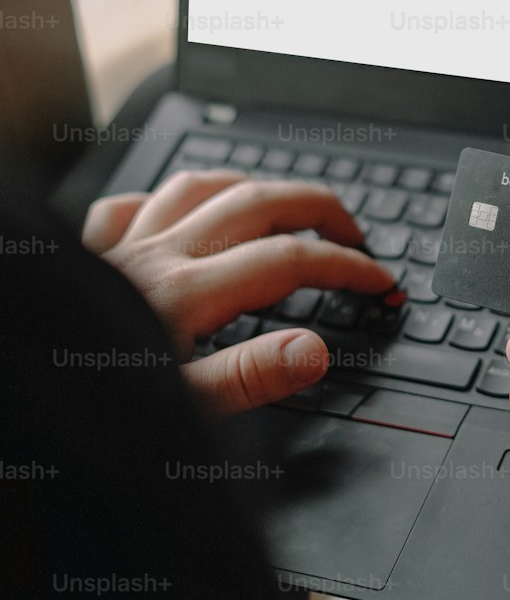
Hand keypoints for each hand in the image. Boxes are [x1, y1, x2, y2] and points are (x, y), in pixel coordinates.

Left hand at [82, 171, 394, 415]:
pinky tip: (179, 214)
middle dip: (320, 208)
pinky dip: (168, 199)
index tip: (382, 284)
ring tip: (288, 206)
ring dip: (255, 187)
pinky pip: (133, 203)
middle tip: (357, 233)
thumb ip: (248, 378)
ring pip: (201, 185)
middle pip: (258, 201)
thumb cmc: (82, 403)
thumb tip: (315, 349)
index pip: (291, 261)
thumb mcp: (174, 413)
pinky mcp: (89, 252)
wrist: (9, 381)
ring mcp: (122, 247)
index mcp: (186, 295)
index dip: (348, 268)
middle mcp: (157, 256)